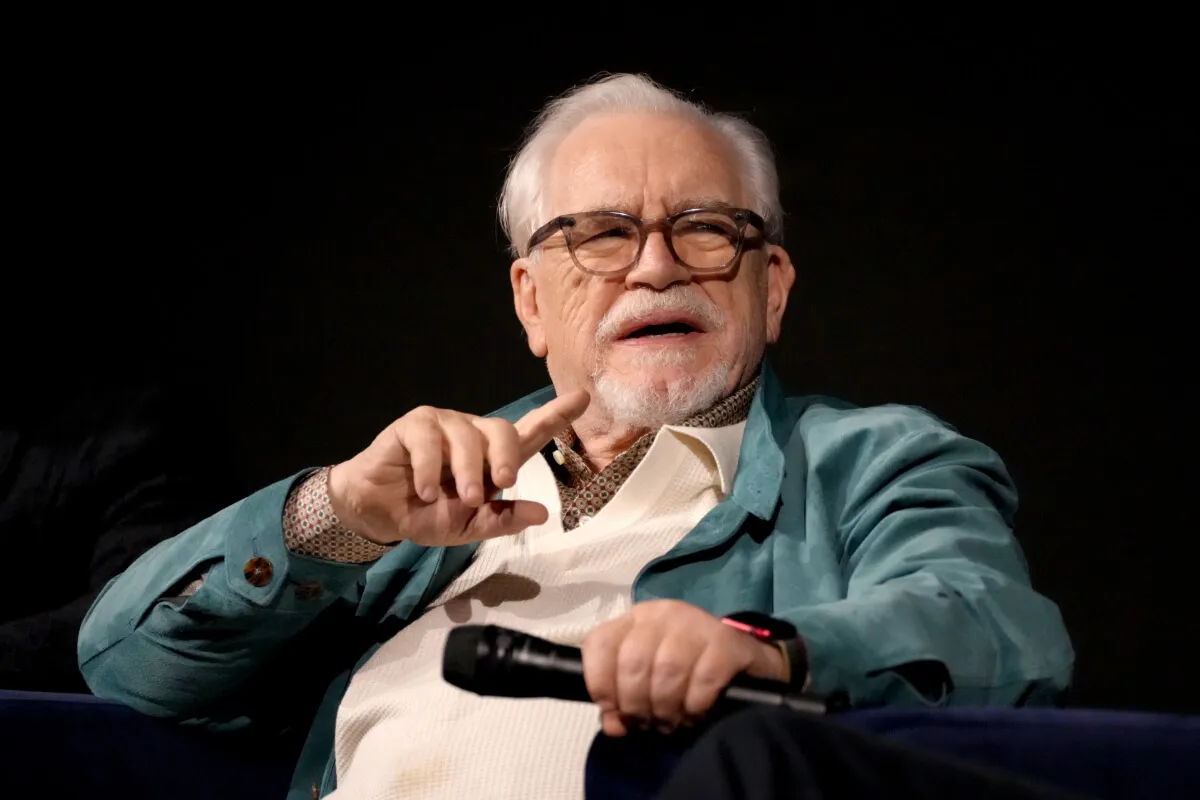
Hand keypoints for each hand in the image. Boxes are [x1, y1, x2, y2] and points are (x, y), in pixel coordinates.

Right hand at [327, 390, 588, 546]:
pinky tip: (427, 490)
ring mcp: (444, 425)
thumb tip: (542, 513)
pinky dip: (431, 470)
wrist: (379, 512)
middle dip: (506, 457)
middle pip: (503, 430)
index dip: (557, 414)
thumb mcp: (469, 527)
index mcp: (493, 457)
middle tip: (502, 483)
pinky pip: (429, 440)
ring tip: (462, 499)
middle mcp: (473, 435)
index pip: (531, 431)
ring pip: (467, 437)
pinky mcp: (414, 424)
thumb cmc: (428, 514)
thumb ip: (502, 520)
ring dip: (467, 471)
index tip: (583, 397)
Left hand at [582, 600, 786, 736]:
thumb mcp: (649, 680)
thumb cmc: (688, 670)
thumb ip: (623, 699)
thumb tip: (613, 725)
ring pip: (667, 671)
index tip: (615, 714)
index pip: (599, 644)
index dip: (600, 685)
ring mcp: (696, 623)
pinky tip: (696, 713)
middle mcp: (662, 614)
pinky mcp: (727, 641)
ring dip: (666, 708)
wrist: (746, 661)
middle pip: (632, 663)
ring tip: (672, 721)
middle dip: (636, 705)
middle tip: (649, 723)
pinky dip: (695, 705)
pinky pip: (703, 679)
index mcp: (635, 620)